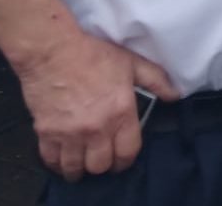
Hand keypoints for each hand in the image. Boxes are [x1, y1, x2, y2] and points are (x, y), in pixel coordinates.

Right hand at [16, 29, 176, 181]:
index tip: (122, 160)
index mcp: (120, 113)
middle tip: (101, 158)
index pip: (127, 152)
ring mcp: (69, 133)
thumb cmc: (94, 55)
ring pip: (75, 168)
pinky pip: (51, 160)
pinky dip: (57, 163)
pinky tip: (62, 159)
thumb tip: (174, 95)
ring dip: (79, 168)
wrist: (53, 52)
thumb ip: (156, 80)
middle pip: (101, 165)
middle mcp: (96, 129)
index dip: (126, 160)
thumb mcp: (132, 63)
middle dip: (103, 165)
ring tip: (81, 163)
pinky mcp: (46, 132)